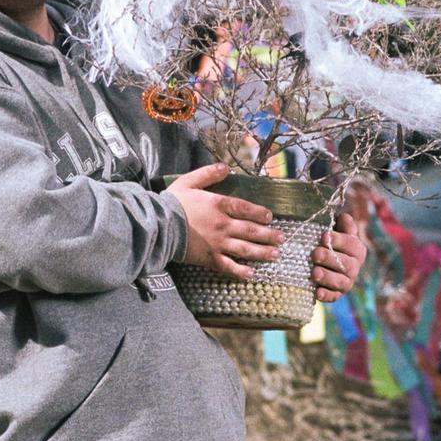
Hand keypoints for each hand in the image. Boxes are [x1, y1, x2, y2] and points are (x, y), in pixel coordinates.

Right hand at [166, 163, 281, 281]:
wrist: (159, 225)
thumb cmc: (172, 203)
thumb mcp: (188, 181)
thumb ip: (208, 174)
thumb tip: (225, 167)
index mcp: (218, 204)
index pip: (244, 208)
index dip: (259, 213)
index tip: (269, 217)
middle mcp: (223, 224)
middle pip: (250, 230)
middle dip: (268, 234)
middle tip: (282, 238)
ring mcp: (218, 243)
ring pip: (245, 248)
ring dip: (262, 252)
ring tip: (275, 255)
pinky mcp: (209, 258)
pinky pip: (228, 266)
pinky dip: (240, 271)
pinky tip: (251, 274)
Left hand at [311, 209, 365, 301]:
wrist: (324, 261)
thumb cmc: (330, 241)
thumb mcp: (337, 230)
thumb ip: (342, 224)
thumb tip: (344, 217)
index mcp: (357, 249)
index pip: (351, 244)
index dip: (339, 240)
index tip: (324, 236)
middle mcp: (355, 267)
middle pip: (345, 264)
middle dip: (329, 258)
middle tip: (315, 253)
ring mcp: (346, 282)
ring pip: (341, 282)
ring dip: (327, 277)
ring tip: (314, 273)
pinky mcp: (336, 294)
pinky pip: (333, 297)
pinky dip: (326, 296)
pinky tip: (317, 293)